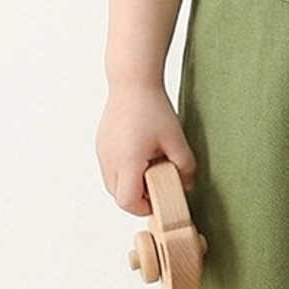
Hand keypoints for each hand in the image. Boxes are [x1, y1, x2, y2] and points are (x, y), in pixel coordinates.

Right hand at [95, 82, 196, 215]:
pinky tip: (141, 154)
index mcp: (127, 161)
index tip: (160, 198)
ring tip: (150, 165)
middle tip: (159, 182)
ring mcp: (102, 153)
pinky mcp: (101, 145)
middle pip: (119, 196)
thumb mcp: (175, 138)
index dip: (144, 206)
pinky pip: (110, 169)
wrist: (132, 82)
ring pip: (113, 183)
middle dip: (139, 196)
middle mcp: (109, 160)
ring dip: (131, 183)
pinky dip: (124, 170)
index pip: (128, 201)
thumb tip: (187, 184)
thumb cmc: (152, 107)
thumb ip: (184, 165)